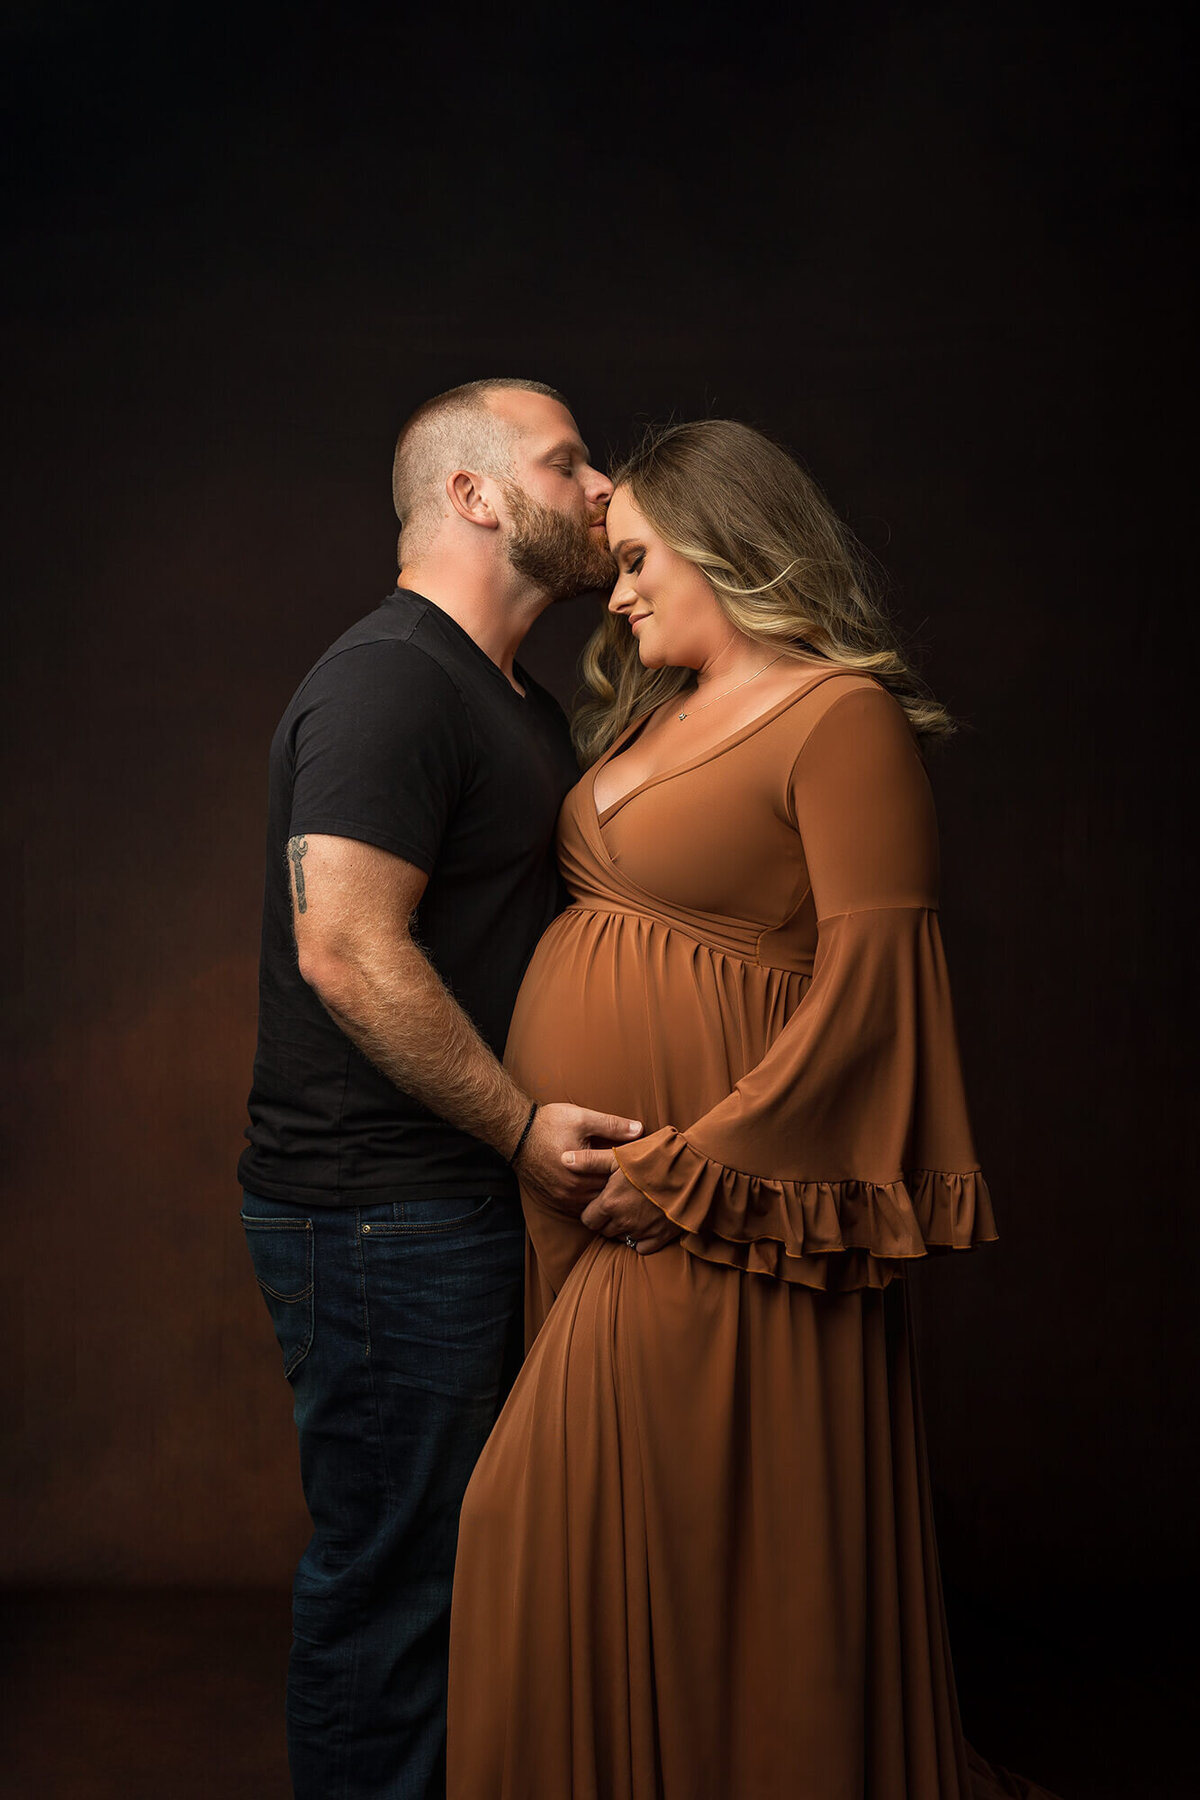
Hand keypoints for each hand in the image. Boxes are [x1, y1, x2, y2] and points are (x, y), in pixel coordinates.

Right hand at [516, 1103, 643, 1209]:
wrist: (515, 1134)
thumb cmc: (549, 1123)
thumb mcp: (583, 1118)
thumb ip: (613, 1125)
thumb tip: (639, 1129)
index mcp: (584, 1171)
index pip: (617, 1180)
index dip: (631, 1174)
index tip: (642, 1169)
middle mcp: (573, 1190)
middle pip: (607, 1196)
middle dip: (620, 1188)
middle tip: (637, 1182)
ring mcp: (563, 1198)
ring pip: (594, 1205)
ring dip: (605, 1198)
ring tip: (620, 1189)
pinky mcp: (554, 1200)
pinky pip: (579, 1210)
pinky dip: (590, 1203)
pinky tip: (598, 1193)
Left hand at [576, 1158, 683, 1255]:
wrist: (693, 1167)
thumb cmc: (655, 1157)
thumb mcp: (619, 1156)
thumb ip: (590, 1161)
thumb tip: (563, 1160)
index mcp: (610, 1203)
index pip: (588, 1220)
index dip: (592, 1211)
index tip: (602, 1201)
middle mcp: (624, 1221)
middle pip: (604, 1231)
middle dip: (607, 1220)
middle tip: (618, 1203)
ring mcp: (644, 1231)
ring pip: (623, 1238)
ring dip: (624, 1227)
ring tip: (633, 1209)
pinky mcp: (662, 1237)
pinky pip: (643, 1247)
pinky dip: (642, 1238)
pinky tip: (646, 1222)